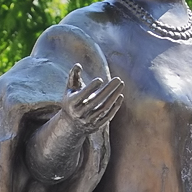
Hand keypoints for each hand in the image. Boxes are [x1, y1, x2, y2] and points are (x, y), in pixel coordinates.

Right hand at [26, 63, 123, 183]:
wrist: (71, 125)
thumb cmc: (71, 102)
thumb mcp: (70, 89)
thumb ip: (73, 76)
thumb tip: (78, 65)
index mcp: (72, 103)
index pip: (82, 95)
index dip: (90, 88)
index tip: (100, 79)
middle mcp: (80, 113)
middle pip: (96, 101)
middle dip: (108, 89)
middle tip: (118, 79)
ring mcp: (89, 121)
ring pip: (104, 108)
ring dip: (114, 96)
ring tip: (121, 84)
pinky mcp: (97, 126)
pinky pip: (108, 116)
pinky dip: (115, 106)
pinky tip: (120, 95)